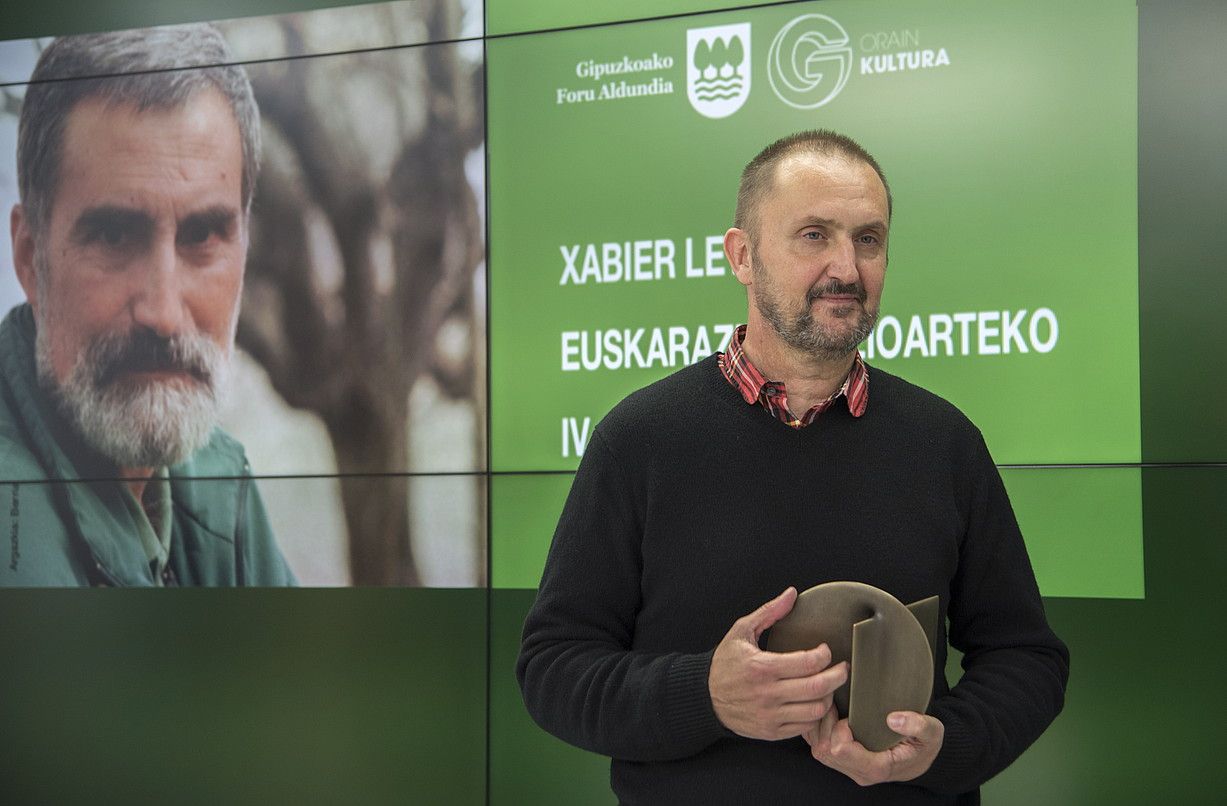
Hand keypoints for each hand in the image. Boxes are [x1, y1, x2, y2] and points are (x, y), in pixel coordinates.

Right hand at [708, 587, 848, 740]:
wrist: (705, 697)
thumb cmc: (725, 663)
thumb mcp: (741, 631)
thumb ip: (769, 612)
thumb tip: (791, 594)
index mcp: (762, 667)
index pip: (808, 663)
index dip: (824, 655)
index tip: (825, 650)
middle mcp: (768, 693)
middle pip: (818, 687)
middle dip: (838, 675)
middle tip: (843, 668)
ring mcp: (770, 715)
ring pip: (816, 710)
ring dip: (829, 696)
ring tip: (828, 686)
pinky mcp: (771, 731)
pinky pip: (804, 727)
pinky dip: (815, 715)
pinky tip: (814, 702)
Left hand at [805, 709, 943, 785]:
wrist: (922, 759)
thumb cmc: (925, 745)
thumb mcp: (932, 732)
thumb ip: (918, 725)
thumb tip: (893, 719)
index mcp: (878, 767)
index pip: (841, 750)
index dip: (839, 728)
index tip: (849, 713)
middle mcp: (860, 772)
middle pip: (824, 750)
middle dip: (824, 724)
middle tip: (831, 702)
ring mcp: (851, 769)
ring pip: (818, 750)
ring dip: (818, 726)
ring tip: (827, 705)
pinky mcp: (844, 763)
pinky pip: (820, 748)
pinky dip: (817, 730)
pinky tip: (826, 713)